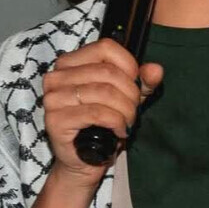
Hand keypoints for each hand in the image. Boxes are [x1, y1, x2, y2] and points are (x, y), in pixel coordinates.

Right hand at [41, 38, 163, 188]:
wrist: (83, 160)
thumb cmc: (102, 125)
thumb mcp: (126, 97)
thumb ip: (142, 82)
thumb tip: (155, 70)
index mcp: (70, 63)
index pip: (105, 47)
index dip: (129, 65)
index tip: (136, 85)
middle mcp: (57, 76)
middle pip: (107, 71)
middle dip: (130, 93)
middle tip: (134, 110)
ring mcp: (53, 98)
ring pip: (103, 92)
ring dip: (125, 110)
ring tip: (127, 121)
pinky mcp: (55, 119)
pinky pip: (96, 113)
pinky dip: (115, 121)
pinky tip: (119, 131)